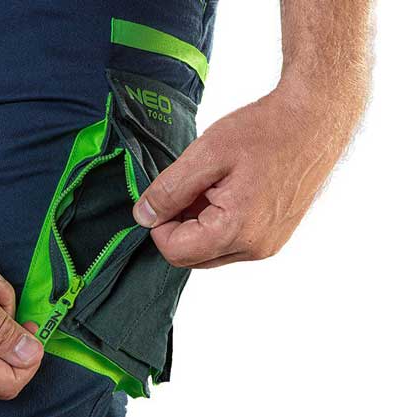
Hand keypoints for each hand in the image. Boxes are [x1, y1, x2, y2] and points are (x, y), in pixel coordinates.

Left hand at [132, 83, 343, 267]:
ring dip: (197, 224)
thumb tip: (143, 217)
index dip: (159, 223)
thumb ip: (169, 190)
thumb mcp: (205, 154)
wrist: (315, 119)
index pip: (174, 251)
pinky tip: (226, 190)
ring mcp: (267, 245)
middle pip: (190, 256)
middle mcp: (255, 248)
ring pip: (208, 251)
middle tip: (191, 186)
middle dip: (178, 225)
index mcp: (237, 230)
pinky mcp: (273, 237)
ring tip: (212, 185)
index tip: (167, 194)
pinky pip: (229, 242)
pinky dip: (217, 222)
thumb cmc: (265, 131)